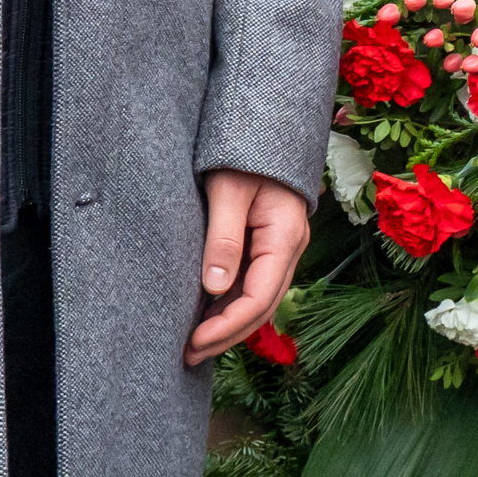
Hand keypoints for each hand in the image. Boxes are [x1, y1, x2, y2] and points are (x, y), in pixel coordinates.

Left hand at [183, 169, 312, 364]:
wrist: (263, 121)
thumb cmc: (244, 150)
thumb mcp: (228, 190)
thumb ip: (222, 238)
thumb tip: (213, 288)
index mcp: (285, 236)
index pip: (259, 298)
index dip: (226, 326)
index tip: (192, 341)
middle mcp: (289, 247)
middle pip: (262, 306)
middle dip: (227, 334)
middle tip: (188, 355)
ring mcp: (281, 246)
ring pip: (259, 298)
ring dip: (229, 323)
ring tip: (194, 343)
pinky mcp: (267, 242)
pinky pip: (253, 283)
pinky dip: (231, 304)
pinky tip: (207, 315)